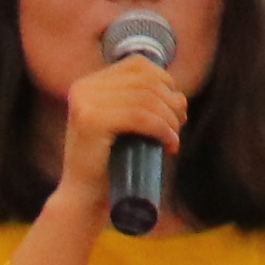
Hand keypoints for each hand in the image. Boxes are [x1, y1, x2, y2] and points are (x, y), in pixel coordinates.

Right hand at [58, 53, 188, 198]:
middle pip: (145, 81)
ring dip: (170, 118)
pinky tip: (170, 145)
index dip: (164, 81)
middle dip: (171, 101)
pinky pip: (139, 116)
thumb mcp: (126, 127)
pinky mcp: (91, 121)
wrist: (85, 199)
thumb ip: (144, 107)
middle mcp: (83, 88)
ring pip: (145, 99)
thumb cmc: (111, 166)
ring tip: (175, 138)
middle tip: (180, 125)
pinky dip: (162, 129)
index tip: (175, 108)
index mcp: (89, 85)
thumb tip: (181, 97)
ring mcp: (85, 103)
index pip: (137, 65)